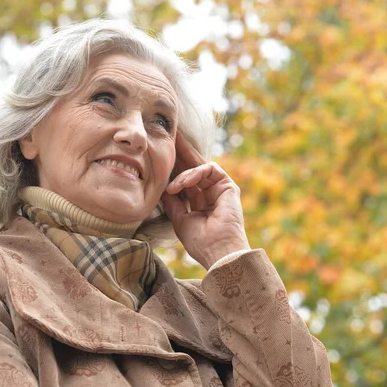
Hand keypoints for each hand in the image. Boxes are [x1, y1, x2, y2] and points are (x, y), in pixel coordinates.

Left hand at [162, 132, 249, 269]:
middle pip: (192, 166)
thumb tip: (162, 186)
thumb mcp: (179, 217)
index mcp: (198, 202)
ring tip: (172, 185)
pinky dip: (194, 173)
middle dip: (180, 152)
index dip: (173, 166)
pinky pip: (209, 169)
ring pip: (199, 166)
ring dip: (182, 173)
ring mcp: (219, 189)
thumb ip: (172, 200)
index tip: (159, 153)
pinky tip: (182, 183)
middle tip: (168, 134)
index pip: (184, 178)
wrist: (218, 251)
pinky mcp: (228, 185)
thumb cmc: (200, 241)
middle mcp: (209, 193)